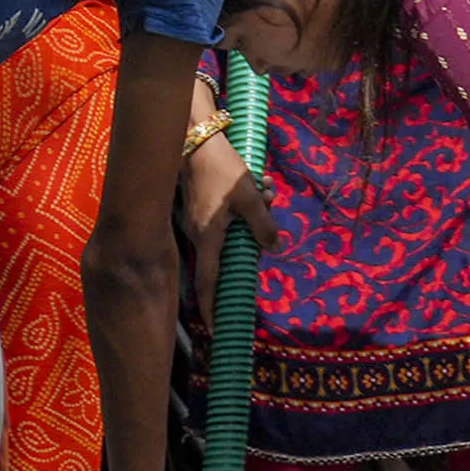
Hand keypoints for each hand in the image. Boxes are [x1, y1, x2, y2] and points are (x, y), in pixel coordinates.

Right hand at [176, 138, 261, 316]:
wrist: (195, 142)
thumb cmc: (220, 171)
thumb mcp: (249, 197)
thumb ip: (262, 224)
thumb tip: (273, 248)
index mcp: (208, 239)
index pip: (207, 283)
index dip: (211, 308)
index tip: (215, 328)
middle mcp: (198, 236)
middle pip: (224, 258)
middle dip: (249, 247)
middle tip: (262, 223)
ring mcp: (196, 223)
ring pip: (230, 234)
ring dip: (252, 218)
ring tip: (266, 191)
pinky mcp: (199, 210)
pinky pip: (226, 220)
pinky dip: (245, 207)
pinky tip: (261, 184)